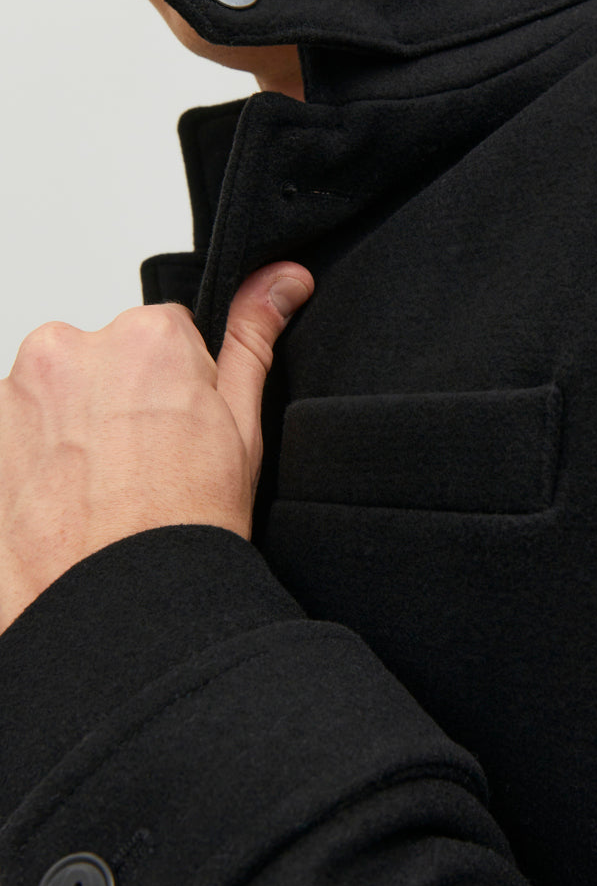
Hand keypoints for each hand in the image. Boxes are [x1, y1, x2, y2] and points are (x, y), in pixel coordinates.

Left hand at [0, 262, 312, 634]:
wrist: (120, 603)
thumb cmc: (184, 525)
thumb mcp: (243, 426)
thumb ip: (254, 338)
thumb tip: (281, 281)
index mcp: (145, 336)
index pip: (164, 338)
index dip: (180, 391)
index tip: (182, 438)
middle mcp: (71, 348)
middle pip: (104, 360)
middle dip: (121, 403)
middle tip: (147, 469)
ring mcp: (18, 392)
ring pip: (57, 397)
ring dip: (75, 432)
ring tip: (104, 493)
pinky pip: (18, 434)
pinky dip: (37, 463)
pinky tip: (68, 503)